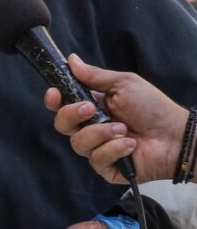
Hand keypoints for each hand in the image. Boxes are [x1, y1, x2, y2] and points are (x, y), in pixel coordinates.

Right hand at [45, 55, 187, 183]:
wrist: (175, 135)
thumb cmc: (153, 107)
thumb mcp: (124, 84)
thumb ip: (95, 75)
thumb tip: (72, 60)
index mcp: (92, 107)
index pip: (62, 106)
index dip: (54, 101)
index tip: (54, 94)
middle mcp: (91, 128)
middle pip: (62, 125)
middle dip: (72, 115)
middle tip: (91, 109)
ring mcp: (97, 149)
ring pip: (78, 143)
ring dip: (101, 133)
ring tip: (124, 129)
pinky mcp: (106, 167)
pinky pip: (96, 159)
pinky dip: (113, 149)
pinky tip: (130, 145)